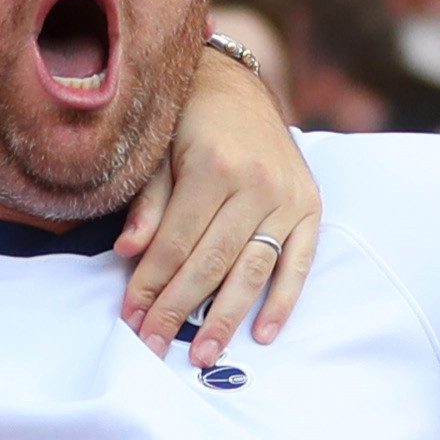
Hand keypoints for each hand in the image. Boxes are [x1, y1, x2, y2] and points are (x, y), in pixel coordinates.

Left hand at [119, 35, 321, 367]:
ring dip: (226, 317)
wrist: (237, 85)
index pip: (177, 243)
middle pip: (211, 262)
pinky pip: (299, 262)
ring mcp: (288, 196)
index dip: (151, 284)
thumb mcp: (158, 150)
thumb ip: (149, 202)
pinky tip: (264, 334)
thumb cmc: (187, 121)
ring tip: (204, 354)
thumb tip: (129, 251)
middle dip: (179, 310)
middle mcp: (256, 183)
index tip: (131, 319)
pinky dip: (283, 300)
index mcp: (213, 166)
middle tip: (155, 346)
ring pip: (252, 269)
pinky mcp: (311, 206)